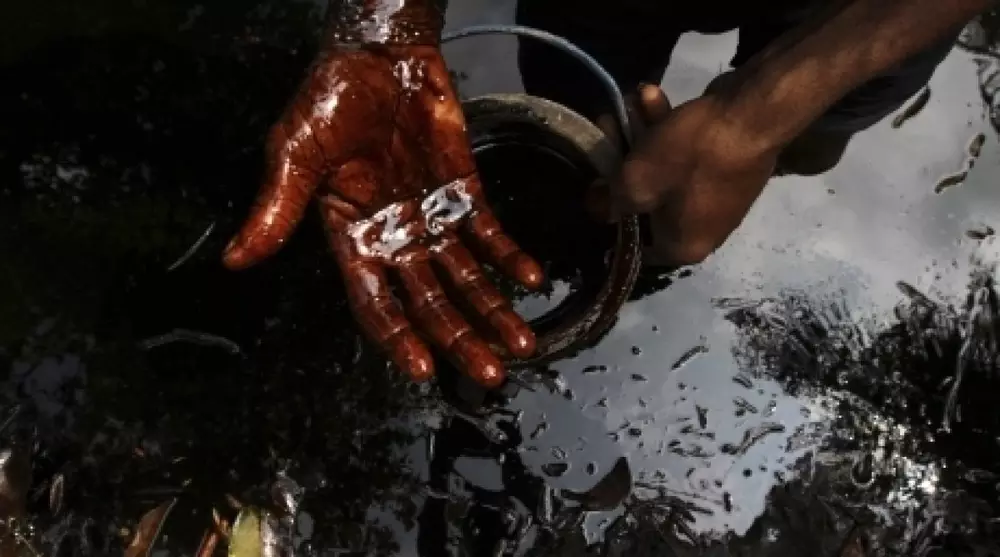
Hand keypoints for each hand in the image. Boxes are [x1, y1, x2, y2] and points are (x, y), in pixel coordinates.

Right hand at [222, 44, 542, 386]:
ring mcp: (433, 218)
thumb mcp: (296, 153)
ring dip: (493, 311)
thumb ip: (276, 209)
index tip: (423, 369)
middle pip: (431, 302)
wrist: (379, 54)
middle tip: (489, 374)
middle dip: (460, 339)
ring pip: (466, 278)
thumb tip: (234, 258)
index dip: (398, 337)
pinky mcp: (464, 192)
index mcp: (353, 239)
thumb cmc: (330, 99)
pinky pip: (490, 233)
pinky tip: (531, 277)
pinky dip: (510, 256)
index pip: (376, 303)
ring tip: (521, 345)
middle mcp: (396, 239)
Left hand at [601, 84, 781, 266]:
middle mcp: (704, 230)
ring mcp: (718, 197)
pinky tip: (653, 96)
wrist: (755, 112)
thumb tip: (598, 208)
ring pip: (665, 170)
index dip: (611, 218)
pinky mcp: (727, 166)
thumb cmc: (692, 157)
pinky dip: (668, 128)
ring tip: (629, 104)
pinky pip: (687, 154)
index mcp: (683, 247)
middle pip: (647, 201)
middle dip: (624, 161)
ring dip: (643, 135)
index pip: (636, 247)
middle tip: (608, 129)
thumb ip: (610, 200)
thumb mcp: (636, 180)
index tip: (595, 190)